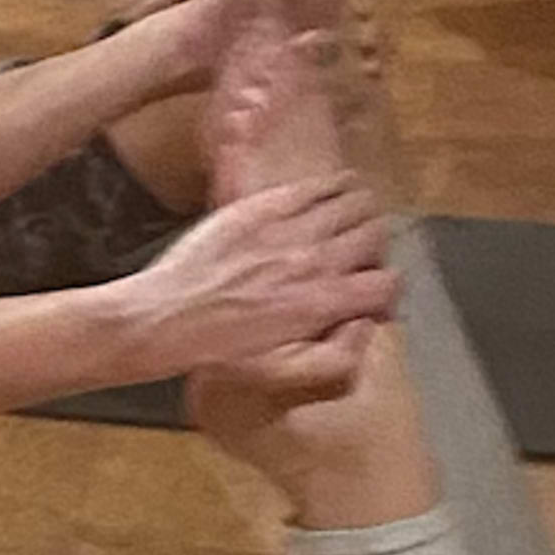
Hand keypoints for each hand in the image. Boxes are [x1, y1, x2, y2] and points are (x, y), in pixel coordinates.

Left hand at [119, 176, 395, 381]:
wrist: (165, 317)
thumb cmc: (219, 348)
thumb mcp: (287, 368)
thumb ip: (340, 353)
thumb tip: (366, 323)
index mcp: (323, 303)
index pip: (389, 282)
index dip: (386, 288)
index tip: (371, 290)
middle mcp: (312, 262)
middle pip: (377, 236)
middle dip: (375, 247)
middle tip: (359, 255)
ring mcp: (286, 230)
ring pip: (355, 203)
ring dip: (360, 212)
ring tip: (352, 220)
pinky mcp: (259, 209)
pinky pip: (315, 186)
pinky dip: (331, 187)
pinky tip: (330, 192)